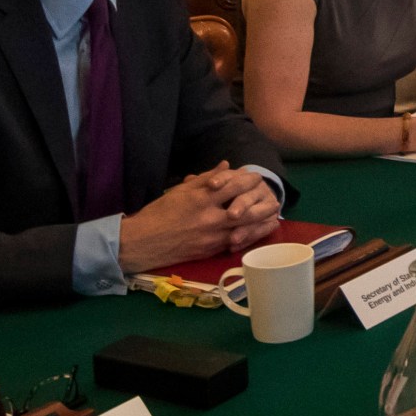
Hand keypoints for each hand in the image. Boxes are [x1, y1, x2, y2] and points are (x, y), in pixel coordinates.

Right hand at [118, 163, 277, 271]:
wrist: (141, 242)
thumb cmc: (158, 213)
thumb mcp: (180, 191)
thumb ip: (206, 178)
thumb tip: (226, 165)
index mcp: (201, 198)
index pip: (233, 185)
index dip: (249, 180)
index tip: (257, 177)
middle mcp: (210, 217)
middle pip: (246, 209)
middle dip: (262, 203)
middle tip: (274, 199)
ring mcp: (211, 236)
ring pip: (245, 228)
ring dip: (261, 223)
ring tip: (273, 217)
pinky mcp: (209, 250)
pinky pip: (234, 242)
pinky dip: (248, 237)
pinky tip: (257, 233)